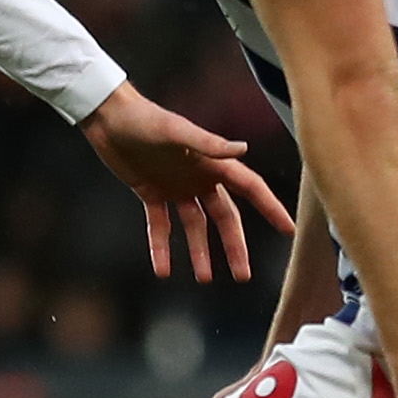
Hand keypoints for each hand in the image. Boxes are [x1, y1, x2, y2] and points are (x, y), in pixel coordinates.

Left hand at [79, 83, 292, 281]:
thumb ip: (209, 143)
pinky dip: (161, 247)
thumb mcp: (176, 132)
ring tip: (204, 279)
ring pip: (195, 226)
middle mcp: (200, 177)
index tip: (288, 229)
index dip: (270, 208)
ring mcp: (177, 187)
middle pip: (224, 218)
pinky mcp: (152, 193)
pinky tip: (163, 270)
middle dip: (234, 246)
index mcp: (212, 163)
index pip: (251, 188)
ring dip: (200, 252)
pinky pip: (160, 225)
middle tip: (242, 275)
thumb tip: (244, 150)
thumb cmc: (145, 120)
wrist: (109, 118)